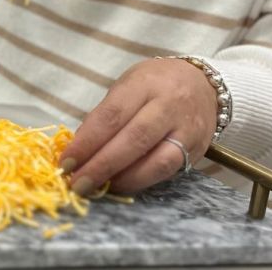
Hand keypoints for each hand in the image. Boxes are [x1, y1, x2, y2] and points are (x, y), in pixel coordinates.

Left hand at [60, 58, 217, 194]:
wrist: (205, 84)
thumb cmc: (155, 84)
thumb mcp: (127, 86)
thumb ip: (105, 114)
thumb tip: (81, 148)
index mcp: (144, 84)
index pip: (111, 115)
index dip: (86, 142)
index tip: (66, 161)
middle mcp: (168, 106)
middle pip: (132, 140)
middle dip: (100, 165)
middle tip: (76, 182)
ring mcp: (186, 129)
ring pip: (154, 160)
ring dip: (121, 179)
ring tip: (96, 188)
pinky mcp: (197, 149)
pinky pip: (167, 171)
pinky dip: (141, 181)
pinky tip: (121, 185)